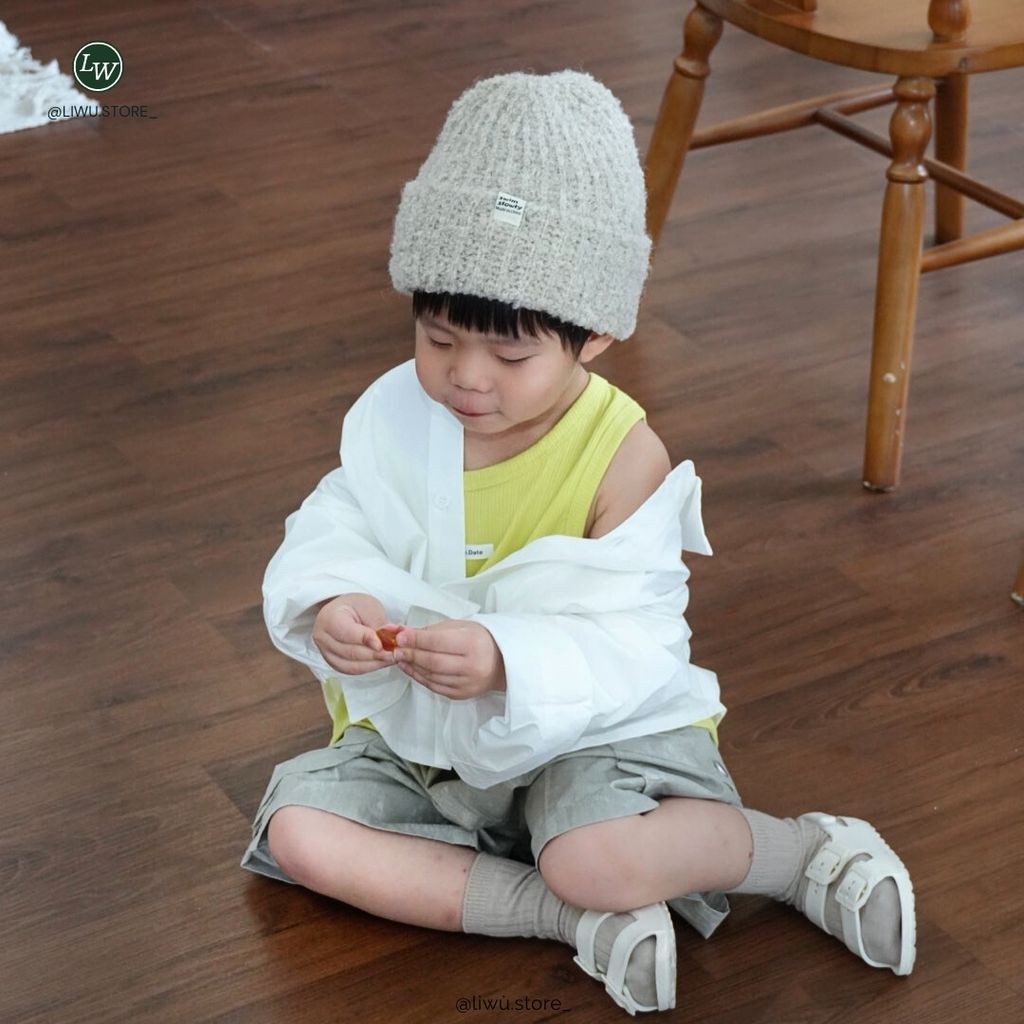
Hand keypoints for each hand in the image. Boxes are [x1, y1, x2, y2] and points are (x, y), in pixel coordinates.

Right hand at [312, 594, 401, 675]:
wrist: (344, 612)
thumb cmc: (355, 607)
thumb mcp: (369, 607)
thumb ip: (379, 624)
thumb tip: (392, 639)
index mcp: (329, 618)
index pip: (346, 632)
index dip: (365, 639)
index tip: (381, 644)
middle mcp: (323, 638)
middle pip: (350, 652)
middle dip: (375, 654)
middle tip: (395, 652)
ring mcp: (326, 653)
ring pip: (352, 665)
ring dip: (375, 663)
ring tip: (392, 657)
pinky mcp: (334, 663)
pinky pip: (353, 670)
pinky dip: (370, 667)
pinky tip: (382, 661)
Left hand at [390, 619, 506, 699]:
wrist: (501, 663)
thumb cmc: (478, 640)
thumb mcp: (459, 627)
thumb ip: (431, 630)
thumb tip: (402, 632)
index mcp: (473, 644)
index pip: (438, 642)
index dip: (416, 640)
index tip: (400, 636)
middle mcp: (472, 666)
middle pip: (433, 662)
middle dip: (411, 655)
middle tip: (396, 649)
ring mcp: (467, 683)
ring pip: (432, 676)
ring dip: (412, 667)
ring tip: (400, 658)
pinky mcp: (461, 695)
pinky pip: (435, 686)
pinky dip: (420, 677)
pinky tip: (411, 668)